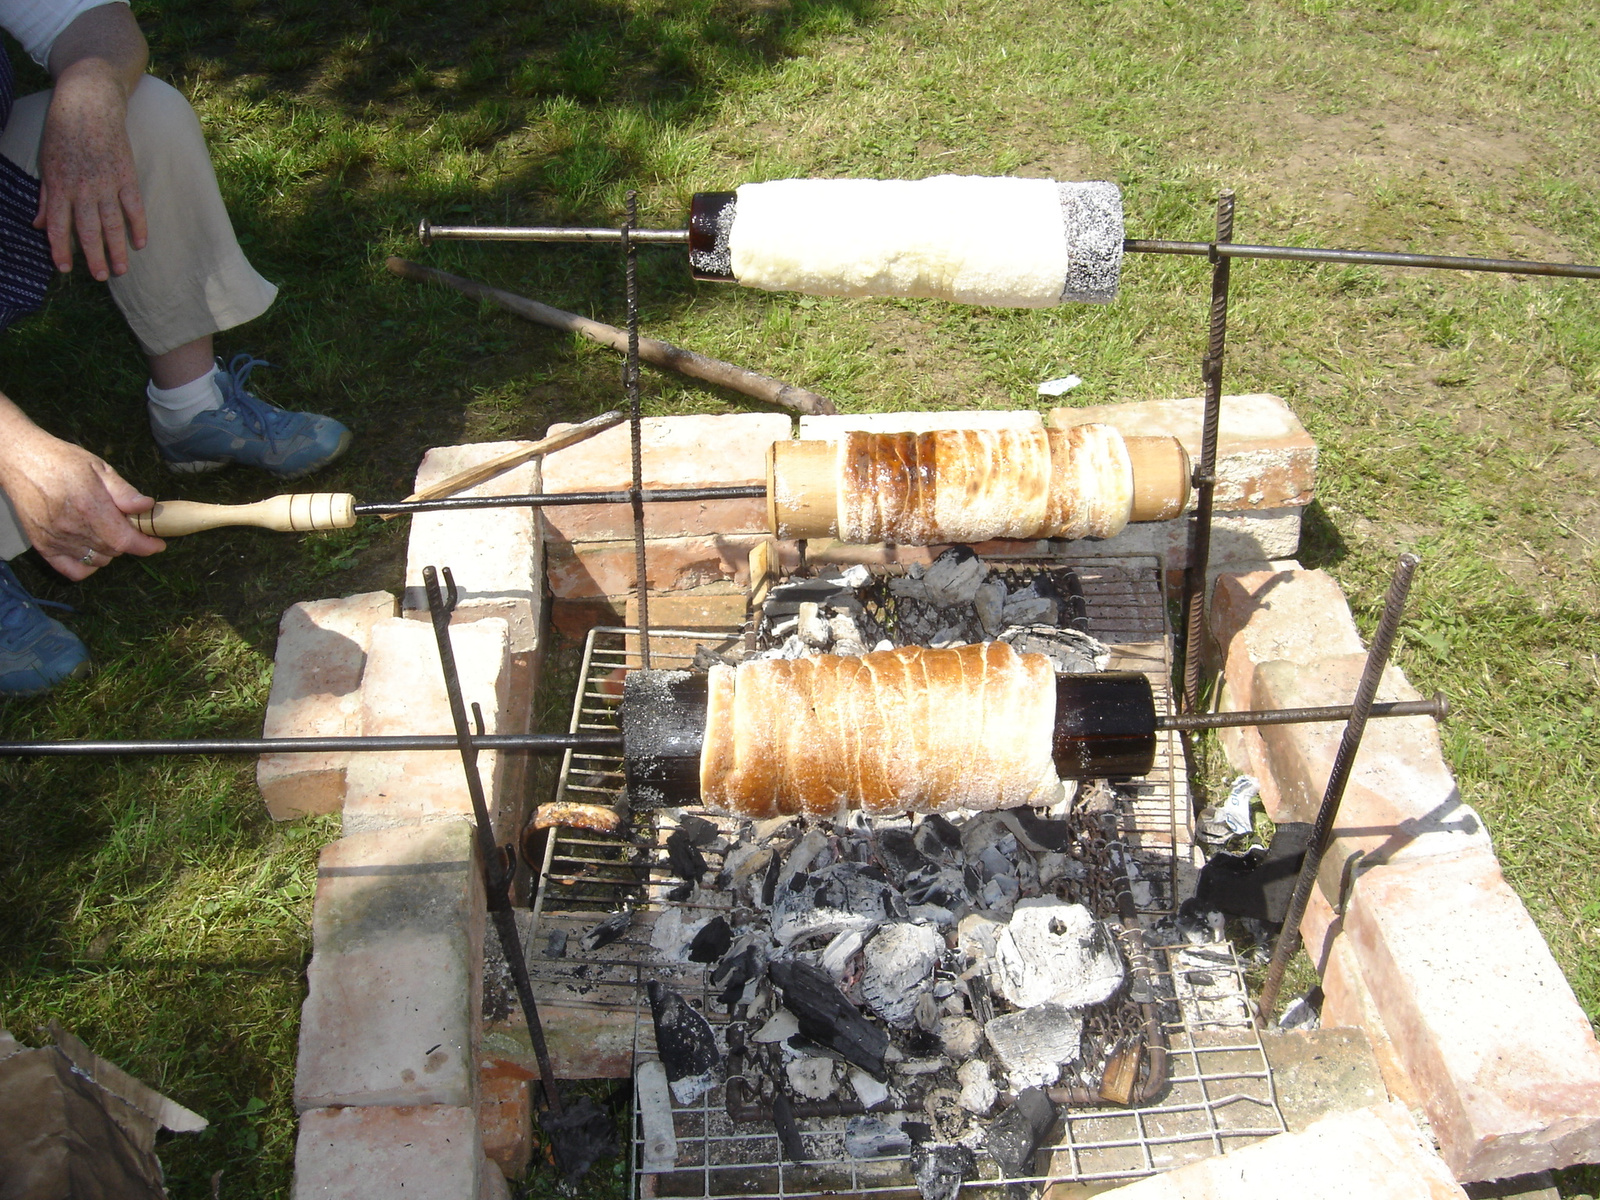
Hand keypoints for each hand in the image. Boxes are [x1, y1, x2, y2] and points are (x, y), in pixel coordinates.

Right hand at [0, 422, 164, 579]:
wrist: (23, 462)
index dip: (146, 546)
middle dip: (127, 542)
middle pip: (113, 551)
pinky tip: (89, 549)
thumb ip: (124, 492)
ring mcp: (56, 540)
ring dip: (108, 552)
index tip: (158, 544)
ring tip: (105, 532)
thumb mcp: (100, 468)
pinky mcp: (42, 546)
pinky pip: (73, 570)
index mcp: (90, 507)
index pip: (125, 540)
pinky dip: (87, 565)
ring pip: (97, 560)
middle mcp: (72, 528)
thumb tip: (148, 506)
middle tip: (126, 527)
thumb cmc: (64, 461)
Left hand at [34, 65, 147, 280]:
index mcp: (59, 185)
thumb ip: (46, 196)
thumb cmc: (63, 131)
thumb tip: (40, 224)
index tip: (64, 268)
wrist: (89, 102)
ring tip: (120, 270)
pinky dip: (138, 226)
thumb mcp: (46, 162)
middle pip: (88, 230)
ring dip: (116, 249)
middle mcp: (82, 188)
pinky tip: (140, 243)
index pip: (58, 225)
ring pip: (112, 223)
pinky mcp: (126, 174)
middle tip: (100, 276)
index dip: (60, 249)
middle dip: (93, 256)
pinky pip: (134, 206)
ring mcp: (106, 182)